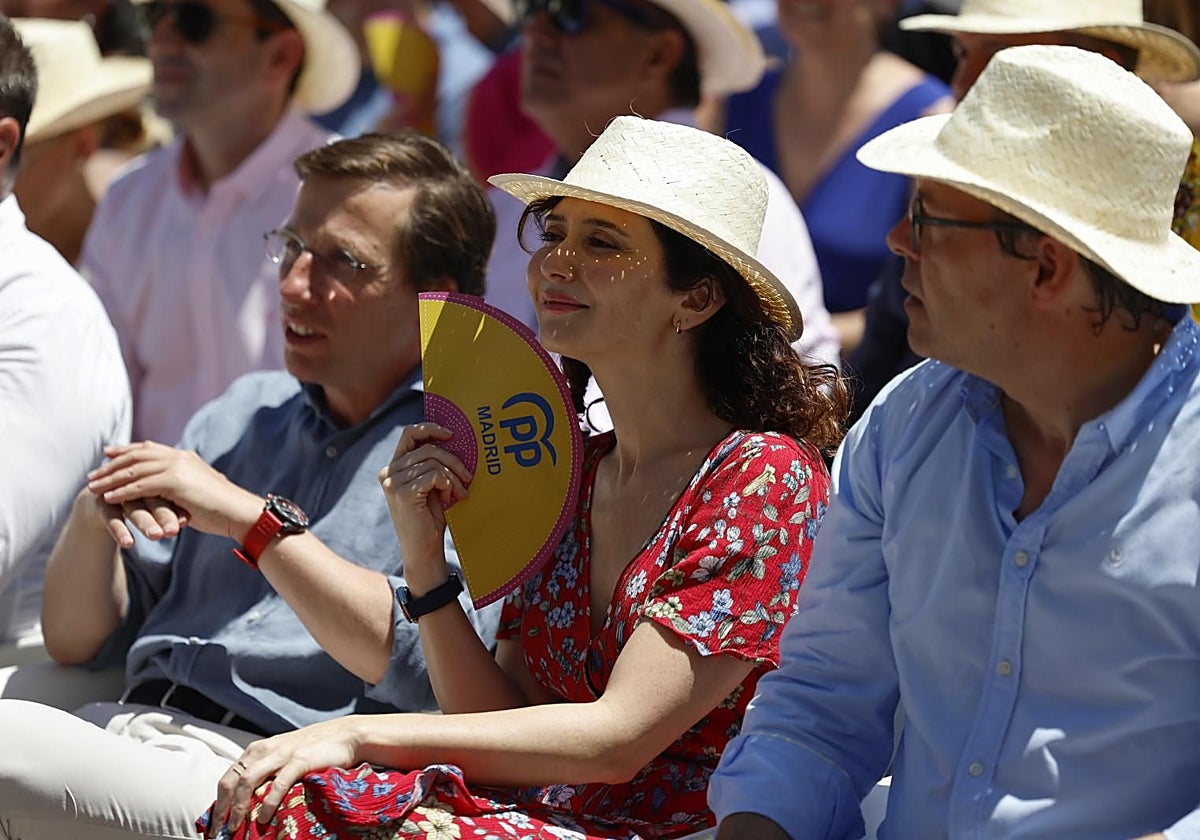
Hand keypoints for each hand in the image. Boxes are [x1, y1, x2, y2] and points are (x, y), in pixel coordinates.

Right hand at [78, 481, 188, 548]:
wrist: (101, 503)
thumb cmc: (138, 504)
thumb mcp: (156, 505)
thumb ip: (175, 509)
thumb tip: (196, 518)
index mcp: (152, 479)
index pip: (168, 493)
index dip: (177, 507)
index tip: (187, 523)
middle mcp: (136, 484)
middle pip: (152, 498)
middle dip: (164, 515)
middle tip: (173, 531)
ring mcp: (117, 492)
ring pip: (134, 508)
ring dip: (145, 522)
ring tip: (156, 536)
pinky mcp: (101, 504)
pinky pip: (111, 518)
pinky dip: (120, 530)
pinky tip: (129, 544)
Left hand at [86, 442, 261, 542]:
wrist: (238, 512)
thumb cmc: (222, 508)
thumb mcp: (197, 491)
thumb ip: (180, 486)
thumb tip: (168, 494)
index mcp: (184, 457)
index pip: (148, 449)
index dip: (126, 450)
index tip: (108, 454)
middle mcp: (179, 457)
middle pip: (136, 456)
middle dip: (112, 464)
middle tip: (93, 474)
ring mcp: (177, 467)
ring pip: (135, 470)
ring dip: (111, 479)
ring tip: (93, 488)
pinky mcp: (175, 482)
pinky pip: (140, 485)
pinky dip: (122, 491)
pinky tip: (109, 498)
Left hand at [207, 717, 364, 836]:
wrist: (347, 735)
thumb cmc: (315, 749)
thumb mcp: (284, 757)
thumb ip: (267, 773)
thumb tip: (250, 802)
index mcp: (257, 750)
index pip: (227, 778)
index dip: (217, 803)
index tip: (214, 824)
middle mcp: (264, 750)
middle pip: (231, 781)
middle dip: (221, 808)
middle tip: (218, 830)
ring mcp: (281, 754)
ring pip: (247, 781)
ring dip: (237, 807)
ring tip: (235, 827)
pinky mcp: (299, 759)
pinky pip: (277, 783)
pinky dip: (267, 801)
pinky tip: (263, 817)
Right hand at [378, 423, 471, 586]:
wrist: (424, 549)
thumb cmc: (430, 518)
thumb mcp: (431, 485)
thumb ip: (433, 464)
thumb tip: (454, 440)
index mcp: (393, 468)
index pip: (409, 434)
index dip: (430, 428)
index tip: (451, 434)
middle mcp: (389, 473)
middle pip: (428, 448)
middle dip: (453, 460)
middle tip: (468, 475)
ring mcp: (393, 483)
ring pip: (434, 462)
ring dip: (454, 477)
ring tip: (459, 492)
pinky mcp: (403, 493)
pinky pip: (435, 476)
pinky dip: (448, 485)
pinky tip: (449, 498)